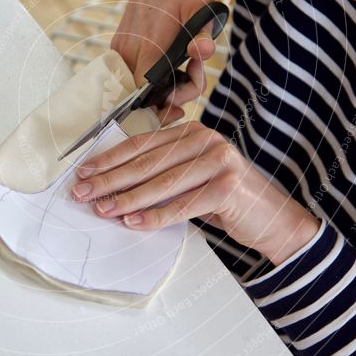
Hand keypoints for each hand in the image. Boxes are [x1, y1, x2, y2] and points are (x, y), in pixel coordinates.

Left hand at [70, 122, 320, 265]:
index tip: (84, 172)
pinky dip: (155, 216)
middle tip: (81, 192)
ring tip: (101, 209)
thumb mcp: (193, 178)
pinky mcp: (227, 186)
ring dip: (127, 199)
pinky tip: (132, 223)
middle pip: (147, 162)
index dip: (111, 158)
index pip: (143, 144)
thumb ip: (163, 174)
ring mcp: (218, 161)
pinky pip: (182, 205)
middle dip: (110, 179)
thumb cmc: (227, 200)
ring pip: (161, 183)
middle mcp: (206, 140)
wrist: (274, 219)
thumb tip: (112, 187)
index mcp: (193, 133)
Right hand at [112, 0, 215, 124]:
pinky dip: (153, 79)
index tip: (192, 84)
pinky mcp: (120, 47)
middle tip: (196, 71)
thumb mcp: (202, 5)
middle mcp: (129, 51)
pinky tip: (175, 63)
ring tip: (190, 62)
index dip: (169, 101)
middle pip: (142, 98)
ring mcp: (121, 50)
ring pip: (136, 89)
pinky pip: (133, 77)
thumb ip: (201, 34)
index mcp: (149, 44)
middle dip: (173, 95)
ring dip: (165, 87)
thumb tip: (202, 53)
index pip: (147, 95)